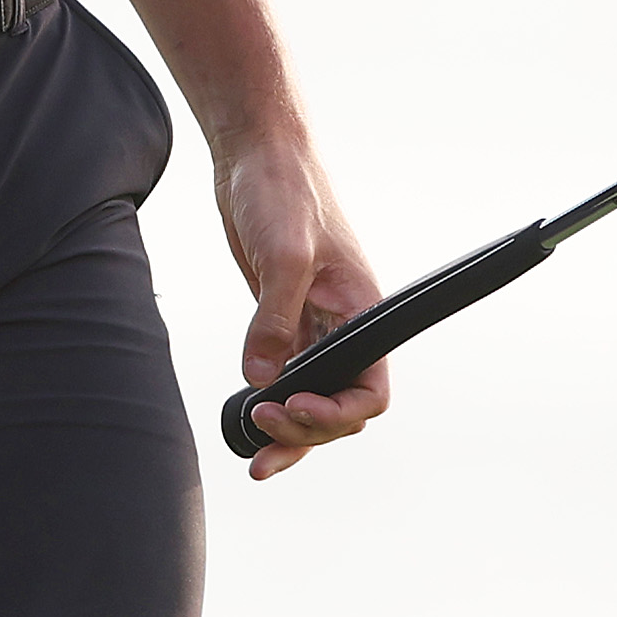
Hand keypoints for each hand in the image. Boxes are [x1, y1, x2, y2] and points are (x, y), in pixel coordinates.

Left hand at [216, 132, 386, 480]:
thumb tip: (262, 380)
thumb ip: (275, 318)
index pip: (371, 387)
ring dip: (289, 434)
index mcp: (363, 311)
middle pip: (340, 406)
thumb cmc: (285, 189)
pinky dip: (268, 405)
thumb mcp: (285, 253)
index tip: (294, 408)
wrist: (256, 155)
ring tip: (256, 461)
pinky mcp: (280, 318)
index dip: (338, 412)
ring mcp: (310, 324)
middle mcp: (342, 325)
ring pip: (311, 399)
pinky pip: (283, 378)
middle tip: (262, 426)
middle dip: (307, 430)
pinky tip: (245, 421)